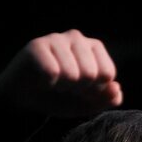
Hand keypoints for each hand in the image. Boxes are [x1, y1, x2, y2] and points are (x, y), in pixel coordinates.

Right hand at [0, 30, 122, 117]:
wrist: (24, 101)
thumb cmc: (58, 97)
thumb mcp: (86, 103)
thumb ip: (106, 99)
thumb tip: (116, 89)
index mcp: (92, 48)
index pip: (108, 73)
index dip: (95, 90)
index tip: (82, 90)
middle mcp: (76, 38)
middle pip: (91, 74)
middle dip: (78, 89)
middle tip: (65, 86)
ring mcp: (56, 39)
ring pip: (72, 74)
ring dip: (62, 87)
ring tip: (53, 83)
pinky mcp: (36, 46)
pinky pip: (52, 72)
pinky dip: (47, 83)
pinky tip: (41, 80)